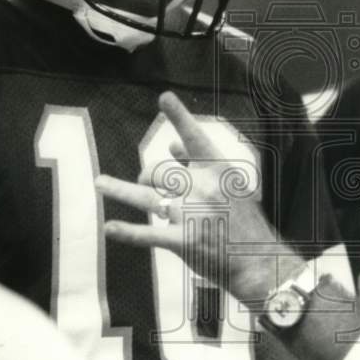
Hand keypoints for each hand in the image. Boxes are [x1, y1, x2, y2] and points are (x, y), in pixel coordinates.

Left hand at [96, 91, 299, 301]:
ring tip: (100, 183)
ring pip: (147, 197)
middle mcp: (204, 188)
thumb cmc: (246, 223)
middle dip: (147, 175)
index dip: (180, 117)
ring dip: (119, 189)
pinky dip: (127, 232)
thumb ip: (201, 164)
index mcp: (218, 172)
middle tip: (144, 181)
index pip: (195, 139)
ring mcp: (192, 214)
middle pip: (160, 172)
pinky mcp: (184, 241)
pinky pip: (148, 234)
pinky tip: (110, 227)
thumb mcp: (233, 187)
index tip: (164, 97)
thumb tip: (172, 145)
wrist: (259, 262)